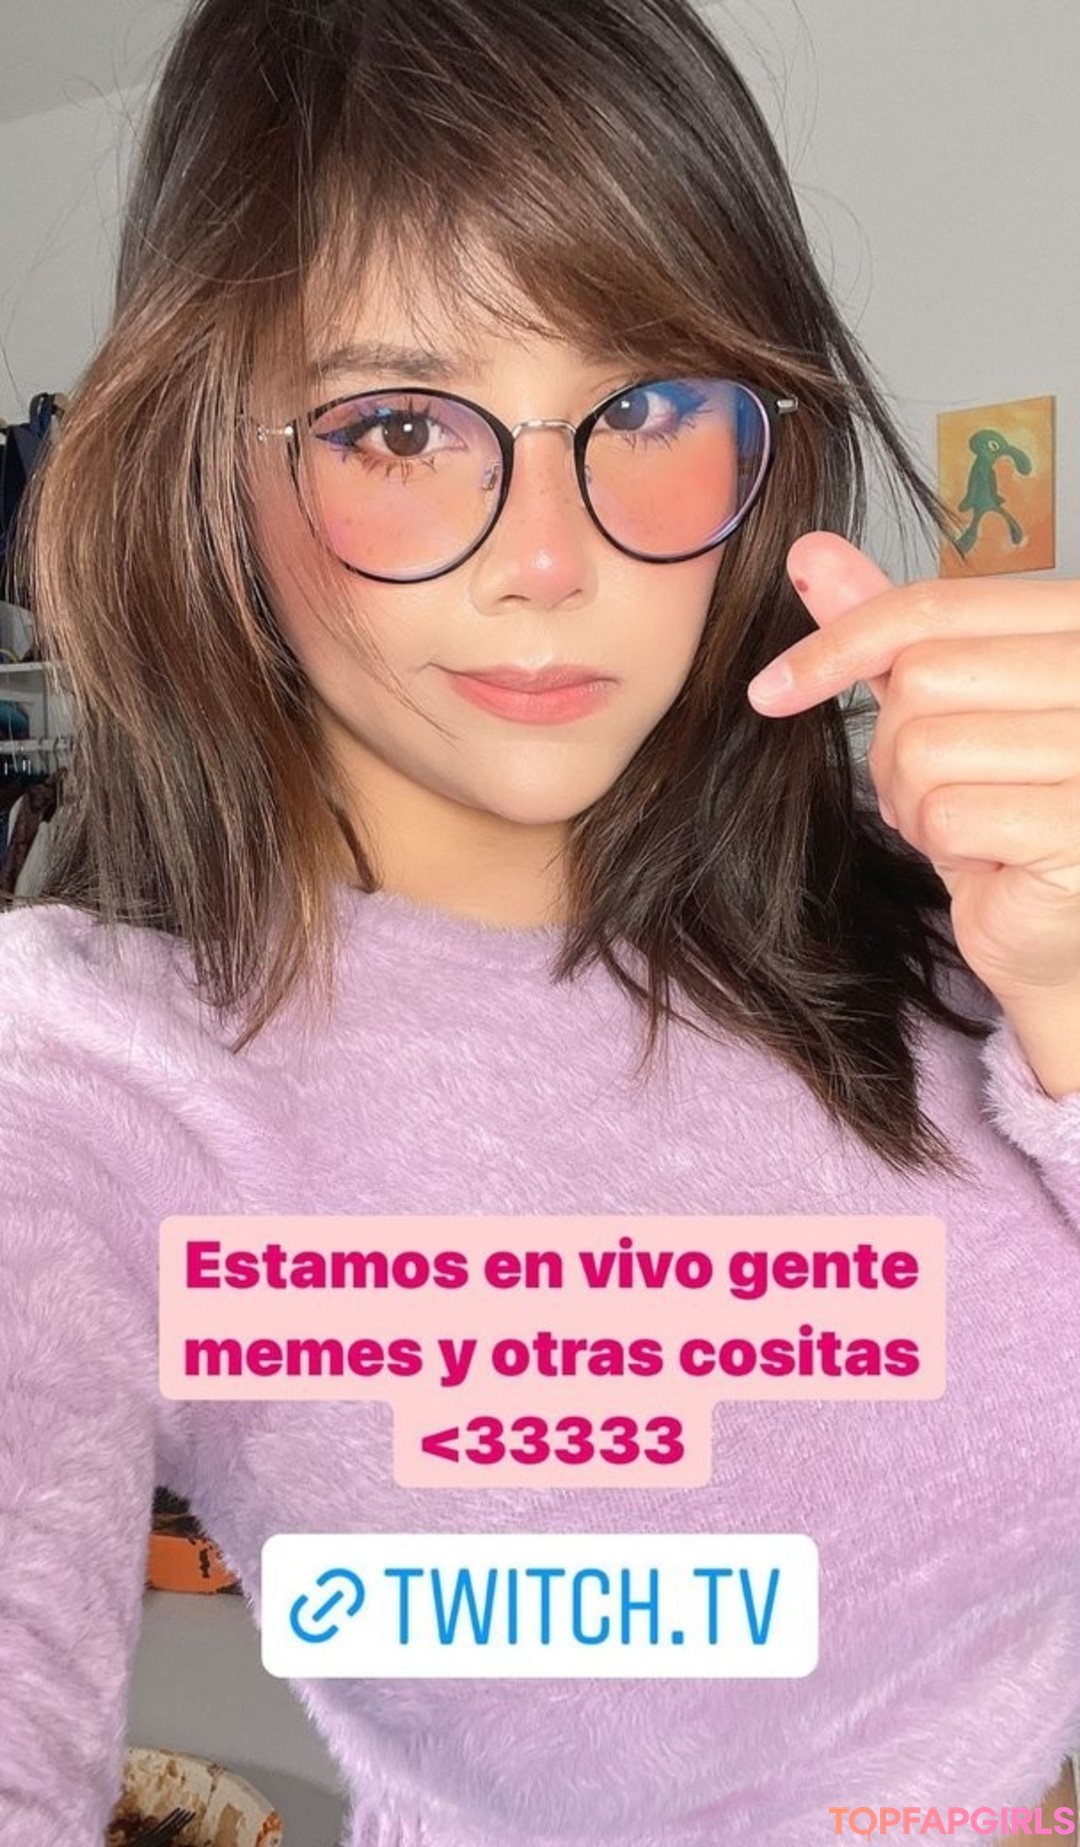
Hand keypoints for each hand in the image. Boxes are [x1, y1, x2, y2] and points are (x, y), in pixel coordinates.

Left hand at [744, 532, 1079, 1089]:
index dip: (837, 645)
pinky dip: (942, 845)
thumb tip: (809, 553)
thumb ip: (890, 632)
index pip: (931, 608)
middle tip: (938, 790)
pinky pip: (948, 817)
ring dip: (914, 801)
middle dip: (896, 746)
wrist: (1067, 926)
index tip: (770, 690)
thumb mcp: (949, 709)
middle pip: (921, 679)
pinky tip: (988, 859)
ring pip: (924, 749)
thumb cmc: (1013, 810)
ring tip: (969, 825)